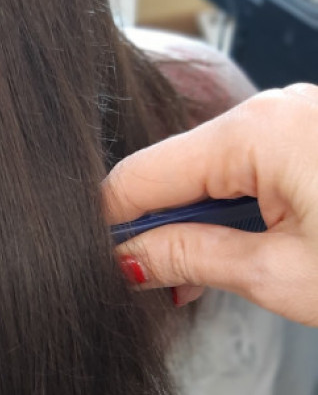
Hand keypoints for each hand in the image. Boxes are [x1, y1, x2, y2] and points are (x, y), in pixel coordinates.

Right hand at [102, 84, 317, 326]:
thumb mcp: (280, 274)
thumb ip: (191, 257)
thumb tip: (128, 258)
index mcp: (259, 130)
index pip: (144, 173)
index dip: (111, 224)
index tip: (97, 265)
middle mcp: (275, 108)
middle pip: (174, 169)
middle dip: (158, 227)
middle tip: (152, 287)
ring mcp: (297, 117)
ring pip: (210, 170)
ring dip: (197, 222)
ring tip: (198, 279)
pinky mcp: (311, 135)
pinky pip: (248, 166)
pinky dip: (233, 207)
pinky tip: (238, 249)